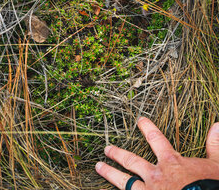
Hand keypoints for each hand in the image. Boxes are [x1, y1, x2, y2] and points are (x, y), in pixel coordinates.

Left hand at [95, 117, 218, 189]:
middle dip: (118, 153)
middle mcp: (155, 175)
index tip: (139, 120)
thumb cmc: (210, 186)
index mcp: (171, 162)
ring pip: (124, 181)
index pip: (156, 139)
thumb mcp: (216, 165)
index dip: (147, 127)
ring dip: (110, 173)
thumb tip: (217, 125)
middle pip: (132, 160)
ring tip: (98, 166)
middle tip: (106, 148)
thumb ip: (215, 146)